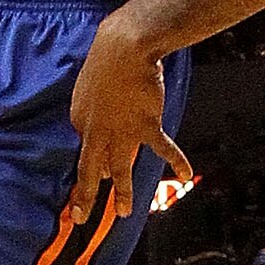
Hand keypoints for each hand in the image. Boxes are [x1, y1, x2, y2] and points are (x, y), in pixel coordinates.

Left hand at [67, 10, 191, 223]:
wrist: (125, 46)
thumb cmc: (108, 57)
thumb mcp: (92, 84)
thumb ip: (96, 107)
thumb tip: (107, 126)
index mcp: (81, 119)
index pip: (89, 148)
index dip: (99, 155)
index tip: (102, 167)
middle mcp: (97, 131)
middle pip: (89, 170)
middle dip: (85, 197)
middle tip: (79, 217)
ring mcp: (121, 132)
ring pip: (119, 169)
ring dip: (122, 193)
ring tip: (124, 212)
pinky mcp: (145, 127)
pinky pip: (163, 150)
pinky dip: (177, 162)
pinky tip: (186, 175)